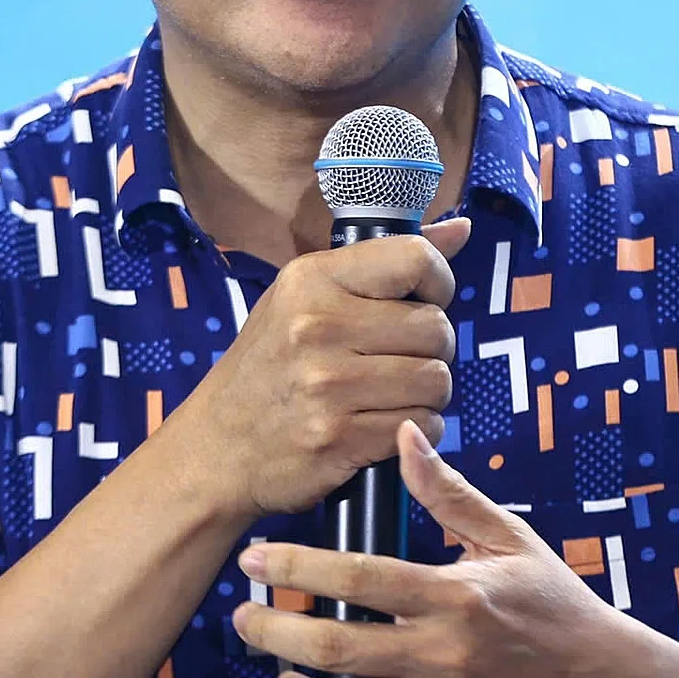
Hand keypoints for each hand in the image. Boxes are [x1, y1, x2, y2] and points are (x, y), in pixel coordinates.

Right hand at [173, 218, 470, 519]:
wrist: (217, 447)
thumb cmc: (270, 367)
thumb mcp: (308, 299)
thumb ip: (385, 263)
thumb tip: (461, 229)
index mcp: (312, 279)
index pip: (415, 258)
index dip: (438, 283)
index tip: (421, 302)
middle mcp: (318, 325)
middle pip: (436, 327)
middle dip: (432, 349)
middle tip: (400, 360)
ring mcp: (327, 384)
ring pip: (437, 380)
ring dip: (427, 394)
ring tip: (392, 395)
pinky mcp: (338, 437)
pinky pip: (422, 426)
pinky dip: (416, 429)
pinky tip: (384, 426)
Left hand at [229, 420, 653, 677]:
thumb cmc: (555, 607)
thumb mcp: (509, 540)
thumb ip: (448, 493)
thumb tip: (403, 435)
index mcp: (458, 596)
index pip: (357, 579)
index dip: (295, 568)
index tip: (255, 560)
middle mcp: (448, 657)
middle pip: (336, 648)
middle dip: (273, 632)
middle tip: (243, 617)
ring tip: (278, 671)